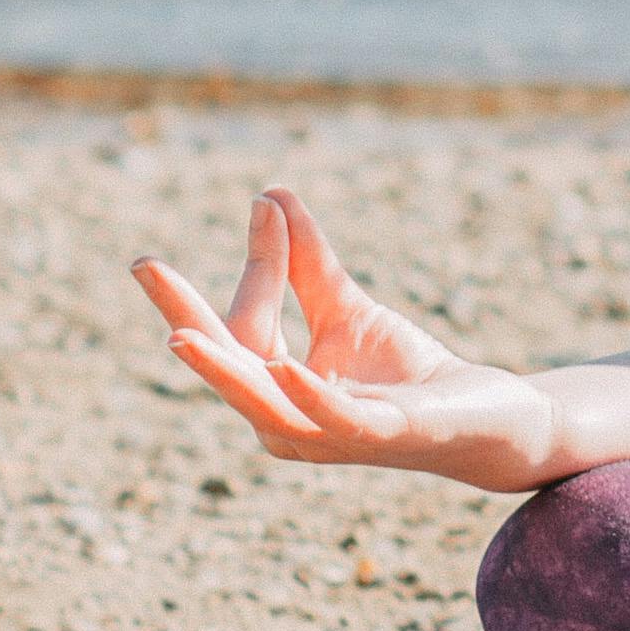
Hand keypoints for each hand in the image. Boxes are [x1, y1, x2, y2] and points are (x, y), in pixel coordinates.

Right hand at [131, 190, 571, 495]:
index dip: (254, 264)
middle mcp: (287, 424)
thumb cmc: (405, 373)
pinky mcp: (380, 436)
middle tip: (145, 265)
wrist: (484, 418)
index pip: (242, 326)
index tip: (265, 202)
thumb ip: (308, 265)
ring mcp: (329, 437)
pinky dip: (309, 397)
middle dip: (185, 315)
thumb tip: (271, 193)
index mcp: (274, 392)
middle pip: (231, 364)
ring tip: (180, 335)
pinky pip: (335, 420)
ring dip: (222, 369)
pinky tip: (288, 369)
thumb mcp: (348, 309)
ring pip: (264, 404)